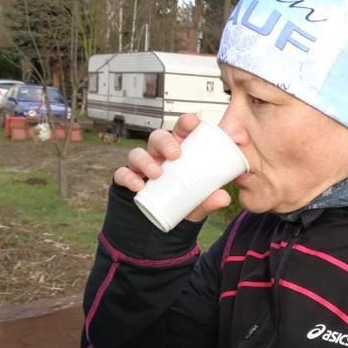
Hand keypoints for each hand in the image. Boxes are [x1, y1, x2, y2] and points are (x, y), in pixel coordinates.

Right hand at [114, 113, 230, 221]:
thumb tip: (225, 197)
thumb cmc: (182, 204)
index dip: (185, 123)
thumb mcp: (199, 204)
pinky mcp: (127, 180)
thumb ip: (210, 200)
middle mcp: (158, 156)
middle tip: (175, 154)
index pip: (181, 132)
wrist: (163, 226)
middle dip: (164, 142)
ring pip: (136, 153)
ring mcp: (141, 167)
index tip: (192, 122)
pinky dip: (127, 178)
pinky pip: (122, 174)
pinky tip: (137, 185)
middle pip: (157, 138)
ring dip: (145, 160)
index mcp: (179, 153)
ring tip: (157, 174)